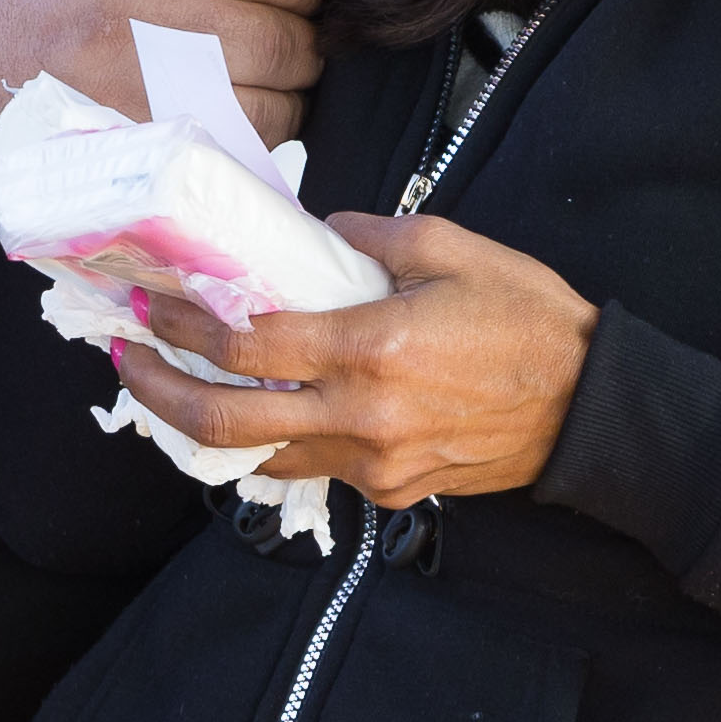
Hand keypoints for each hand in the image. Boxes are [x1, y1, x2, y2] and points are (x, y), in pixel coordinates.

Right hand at [0, 0, 326, 185]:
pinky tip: (244, 118)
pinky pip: (232, 153)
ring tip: (275, 78)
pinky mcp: (135, 160)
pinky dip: (257, 138)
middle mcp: (135, 30)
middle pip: (275, 34)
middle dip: (305, 34)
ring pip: (266, 102)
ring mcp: (138, 105)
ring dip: (290, 91)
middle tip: (298, 30)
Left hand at [106, 208, 594, 503]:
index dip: (185, 323)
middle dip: (161, 392)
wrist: (590, 408)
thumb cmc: (529, 320)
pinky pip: (315, 466)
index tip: (151, 303)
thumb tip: (312, 230)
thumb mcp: (453, 248)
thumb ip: (369, 235)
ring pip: (261, 456)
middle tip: (130, 360)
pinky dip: (278, 439)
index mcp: (372, 348)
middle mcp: (362, 415)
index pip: (247, 342)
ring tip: (179, 388)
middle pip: (226, 423)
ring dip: (209, 426)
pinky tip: (264, 410)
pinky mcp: (390, 490)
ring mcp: (374, 463)